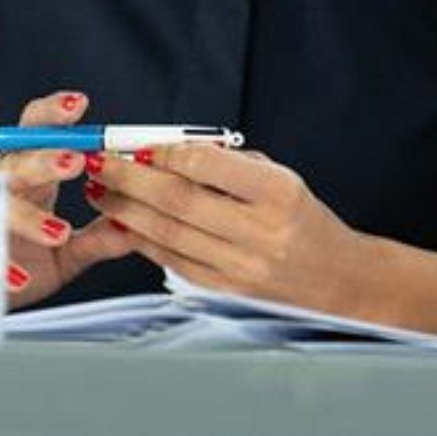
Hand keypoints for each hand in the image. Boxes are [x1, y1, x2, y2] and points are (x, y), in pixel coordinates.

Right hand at [0, 89, 138, 306]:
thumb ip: (97, 239)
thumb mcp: (64, 255)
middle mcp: (1, 187)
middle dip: (45, 159)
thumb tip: (133, 227)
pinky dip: (1, 264)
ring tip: (59, 231)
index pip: (36, 132)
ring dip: (29, 216)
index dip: (53, 116)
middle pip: (17, 161)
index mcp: (28, 176)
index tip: (78, 105)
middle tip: (75, 162)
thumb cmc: (16, 263)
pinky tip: (19, 275)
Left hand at [85, 141, 371, 316]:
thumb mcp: (279, 177)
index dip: (163, 151)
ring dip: (125, 209)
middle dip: (129, 178)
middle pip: (177, 200)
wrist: (336, 279)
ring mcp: (241, 268)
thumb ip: (226, 163)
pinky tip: (123, 222)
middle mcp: (260, 232)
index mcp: (278, 193)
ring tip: (100, 190)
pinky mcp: (225, 292)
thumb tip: (164, 149)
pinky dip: (142, 240)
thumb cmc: (303, 220)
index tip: (136, 143)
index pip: (207, 165)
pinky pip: (171, 260)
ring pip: (167, 234)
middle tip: (100, 162)